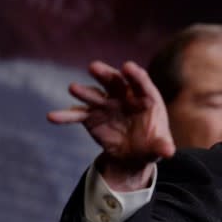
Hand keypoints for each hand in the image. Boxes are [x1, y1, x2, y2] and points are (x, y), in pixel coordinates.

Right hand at [48, 60, 174, 189]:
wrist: (133, 155)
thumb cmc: (151, 145)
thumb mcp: (159, 147)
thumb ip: (162, 146)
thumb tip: (169, 151)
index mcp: (146, 98)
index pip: (141, 83)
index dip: (135, 75)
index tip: (128, 67)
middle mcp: (124, 96)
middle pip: (115, 81)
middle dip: (105, 74)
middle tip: (94, 67)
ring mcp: (106, 104)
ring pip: (94, 95)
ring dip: (84, 91)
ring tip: (73, 88)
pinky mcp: (91, 117)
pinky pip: (77, 114)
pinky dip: (65, 115)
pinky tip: (52, 116)